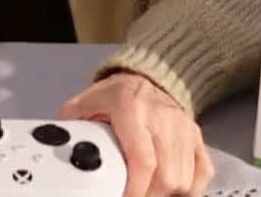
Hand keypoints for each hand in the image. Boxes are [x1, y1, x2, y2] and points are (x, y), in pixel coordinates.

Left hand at [60, 71, 213, 196]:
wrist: (148, 76)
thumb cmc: (116, 93)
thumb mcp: (87, 101)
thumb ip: (73, 123)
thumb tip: (58, 143)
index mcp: (132, 110)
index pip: (143, 160)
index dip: (135, 189)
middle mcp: (162, 118)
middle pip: (166, 176)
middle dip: (148, 196)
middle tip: (132, 196)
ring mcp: (183, 128)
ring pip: (184, 179)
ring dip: (166, 194)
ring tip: (147, 191)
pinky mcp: (196, 136)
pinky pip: (203, 172)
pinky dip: (190, 189)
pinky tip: (171, 189)